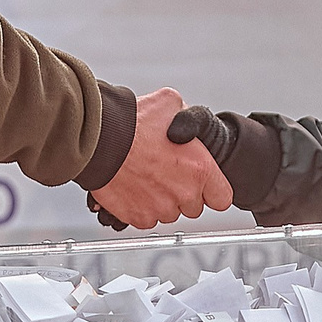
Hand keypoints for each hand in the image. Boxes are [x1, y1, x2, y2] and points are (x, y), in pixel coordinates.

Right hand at [90, 88, 233, 229]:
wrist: (99, 139)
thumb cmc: (132, 122)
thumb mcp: (170, 103)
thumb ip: (187, 115)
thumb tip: (186, 118)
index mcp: (199, 169)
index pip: (222, 198)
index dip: (212, 190)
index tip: (203, 184)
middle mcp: (183, 193)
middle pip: (194, 206)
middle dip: (183, 193)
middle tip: (166, 173)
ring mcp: (161, 208)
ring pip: (169, 213)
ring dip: (161, 200)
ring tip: (146, 176)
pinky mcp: (138, 217)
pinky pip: (146, 218)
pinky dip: (140, 207)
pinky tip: (133, 186)